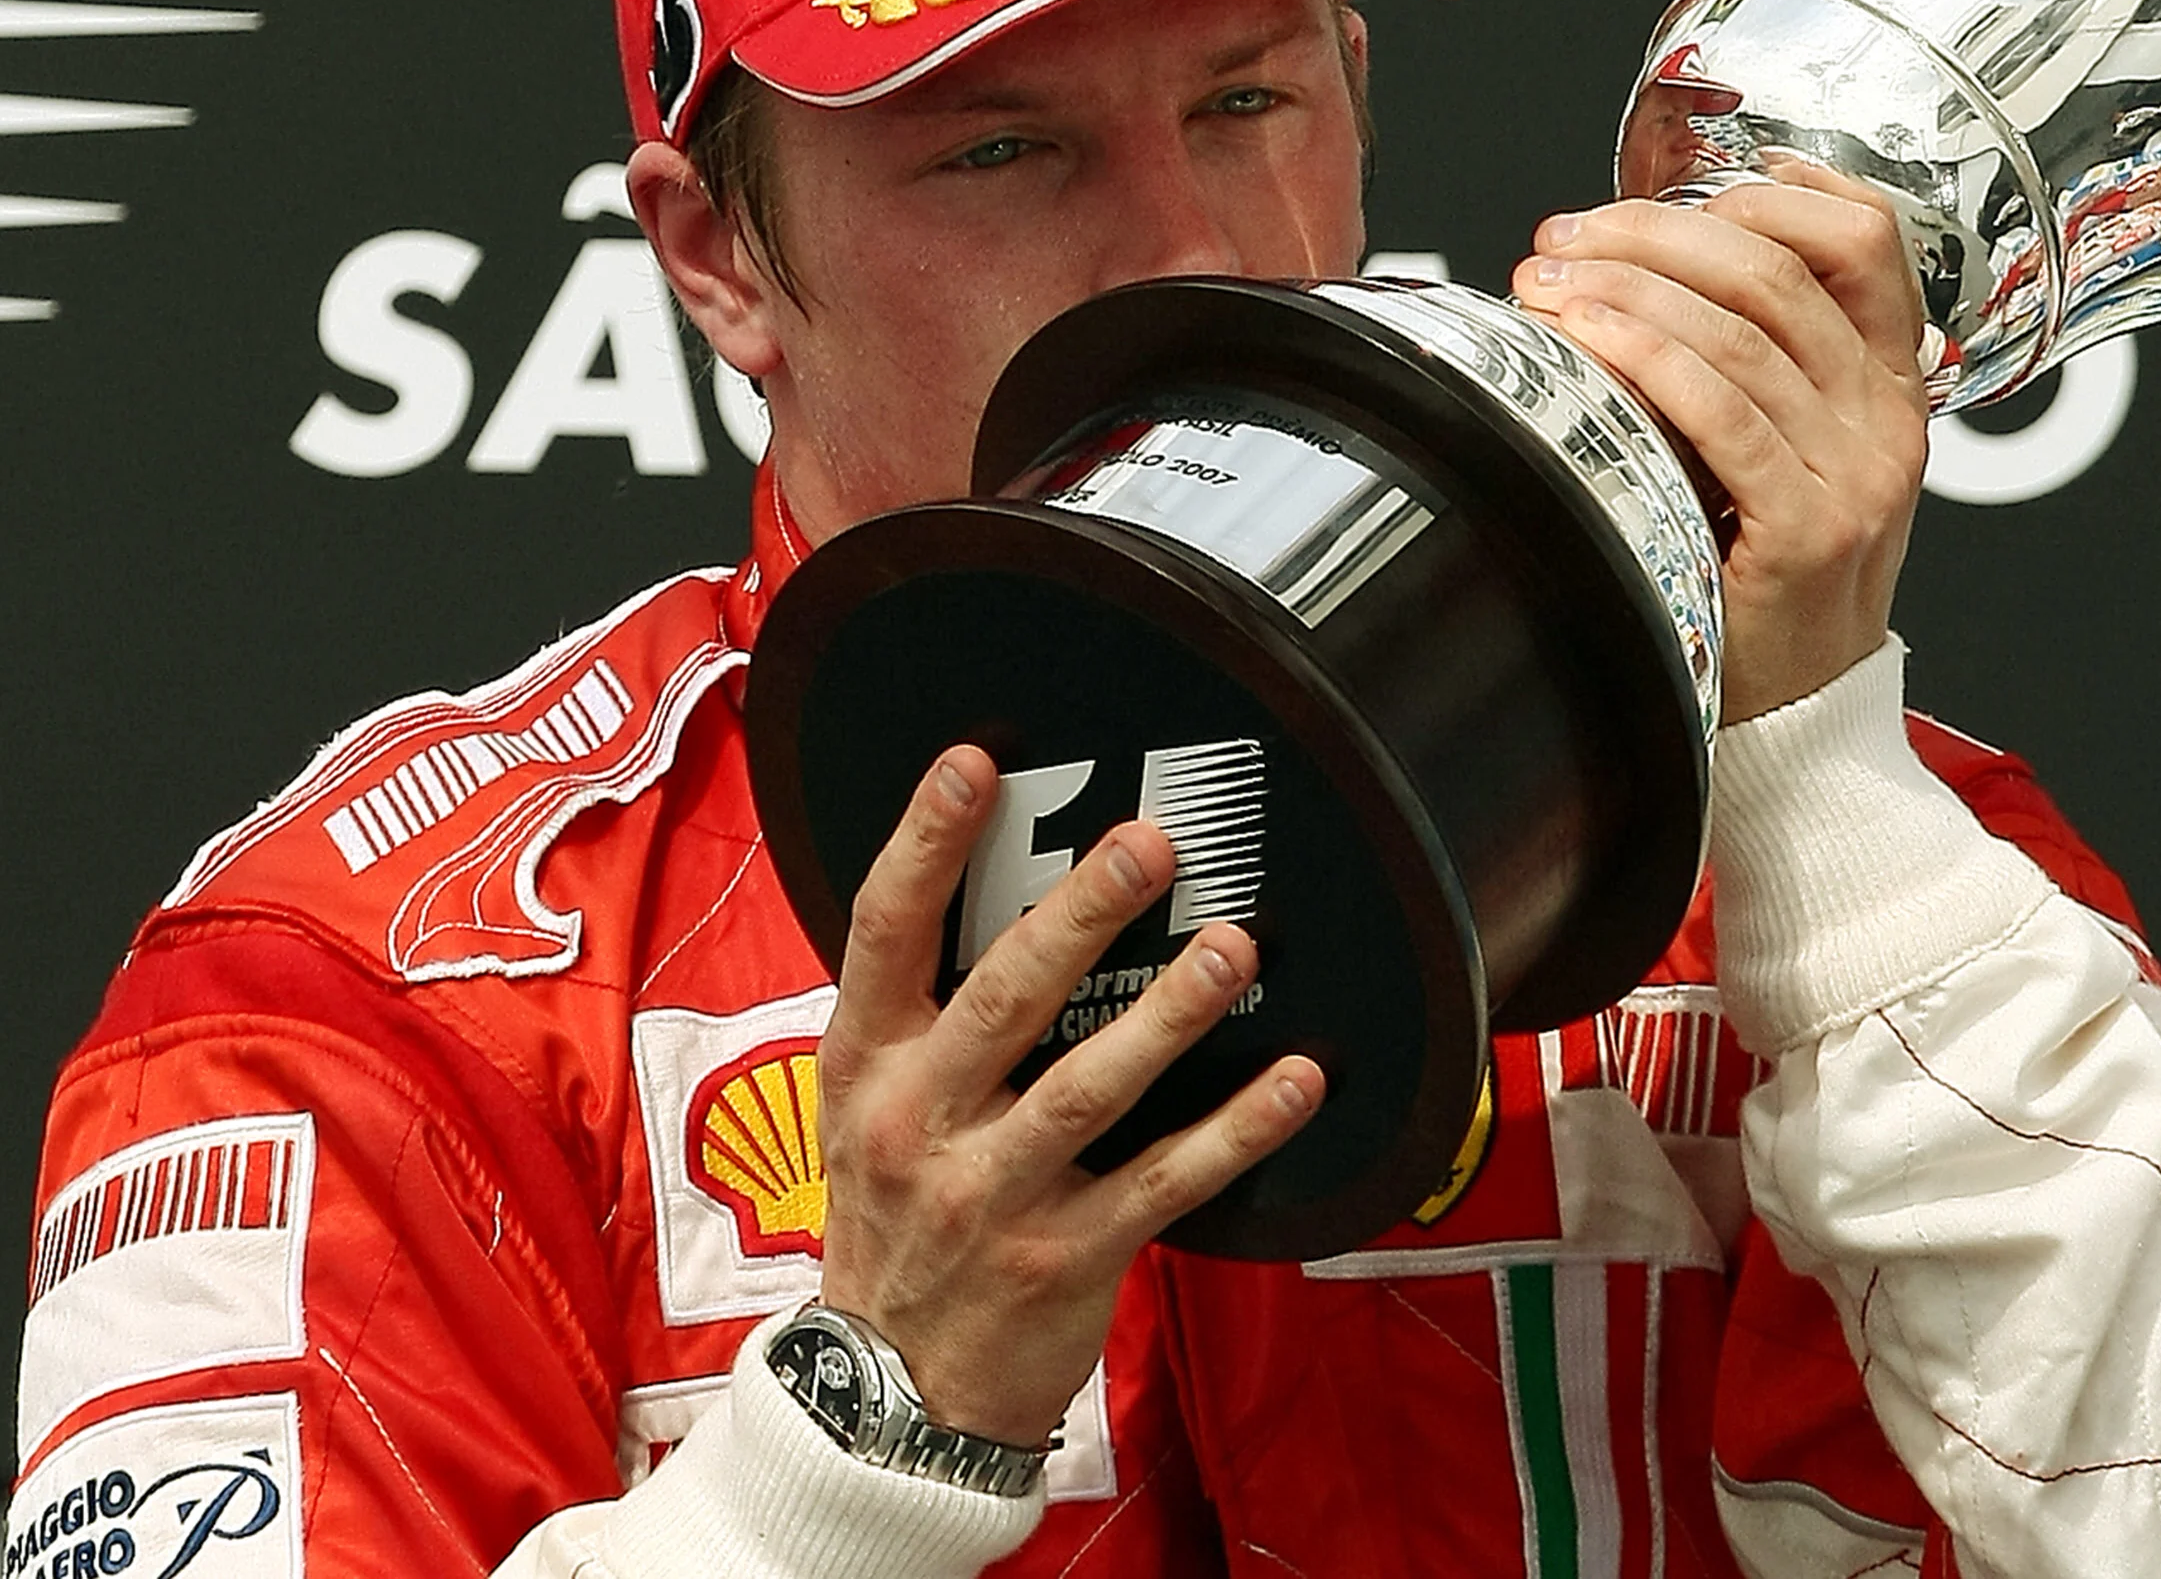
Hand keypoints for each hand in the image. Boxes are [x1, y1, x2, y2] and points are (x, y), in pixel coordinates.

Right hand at [813, 745, 1321, 1443]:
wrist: (887, 1396)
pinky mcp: (1068, 1255)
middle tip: (1148, 843)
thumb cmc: (894, 1223)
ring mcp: (992, 1194)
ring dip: (1170, 1013)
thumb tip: (1008, 883)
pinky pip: (1168, 1180)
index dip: (924, 845)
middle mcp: (918, 1123)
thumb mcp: (867, 1110)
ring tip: (1234, 948)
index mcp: (864, 1067)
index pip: (882, 935)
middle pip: (1003, 998)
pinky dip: (1239, 1128)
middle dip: (1077, 914)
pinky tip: (1296, 1079)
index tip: (973, 765)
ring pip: (1089, 1088)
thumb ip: (926, 1015)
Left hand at [1512, 156, 1927, 722]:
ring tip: (1550, 281)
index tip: (1692, 180)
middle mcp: (1888, 420)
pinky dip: (1647, 358)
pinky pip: (1722, 413)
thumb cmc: (1768, 583)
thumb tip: (1641, 268)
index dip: (1778, 190)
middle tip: (1569, 236)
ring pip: (1743, 332)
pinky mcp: (1809, 528)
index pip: (1867, 240)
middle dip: (1657, 233)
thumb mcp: (1786, 457)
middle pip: (1779, 270)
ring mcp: (1857, 474)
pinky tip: (1587, 337)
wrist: (1801, 719)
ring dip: (1629, 287)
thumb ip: (1752, 369)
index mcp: (1893, 387)